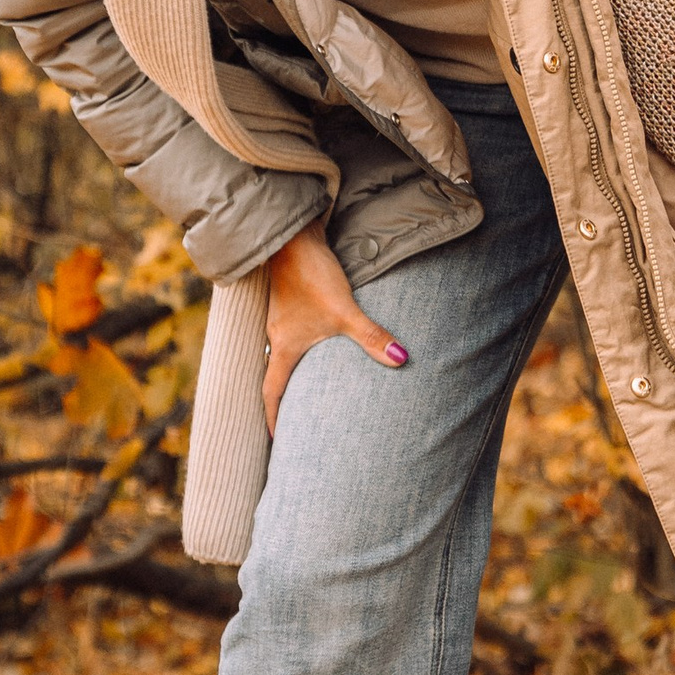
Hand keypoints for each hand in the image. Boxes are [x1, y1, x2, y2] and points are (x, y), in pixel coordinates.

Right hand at [262, 224, 407, 434]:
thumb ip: (372, 336)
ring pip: (283, 351)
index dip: (273, 417)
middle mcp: (277, 334)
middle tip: (295, 418)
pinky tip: (319, 340)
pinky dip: (301, 344)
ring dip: (293, 369)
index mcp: (285, 345)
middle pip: (275, 373)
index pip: (272, 391)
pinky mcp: (290, 298)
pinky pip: (291, 331)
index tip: (276, 438)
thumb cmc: (313, 275)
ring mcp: (281, 315)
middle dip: (283, 397)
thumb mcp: (346, 311)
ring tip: (309, 384)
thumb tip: (402, 360)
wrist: (294, 236)